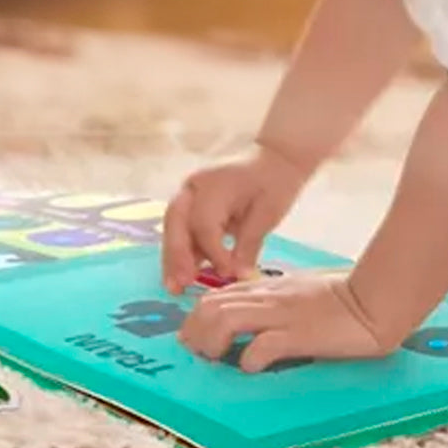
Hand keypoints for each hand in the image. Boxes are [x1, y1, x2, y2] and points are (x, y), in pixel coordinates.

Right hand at [163, 143, 309, 292]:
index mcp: (216, 184)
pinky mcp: (192, 205)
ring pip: (173, 227)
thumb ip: (249, 244)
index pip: (205, 223)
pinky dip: (182, 251)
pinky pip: (182, 229)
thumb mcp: (267, 214)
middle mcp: (196, 186)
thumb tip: (237, 276)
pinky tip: (185, 275)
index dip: (213, 252)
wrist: (275, 160)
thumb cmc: (273, 184)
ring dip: (173, 257)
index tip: (227, 274)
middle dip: (176, 255)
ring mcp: (190, 193)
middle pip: (176, 221)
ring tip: (174, 287)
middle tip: (180, 285)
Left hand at [177, 273, 388, 372]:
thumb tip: (248, 317)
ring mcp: (282, 315)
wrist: (373, 299)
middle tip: (198, 355)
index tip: (193, 340)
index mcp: (267, 287)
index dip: (195, 319)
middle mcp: (268, 298)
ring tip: (215, 361)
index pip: (215, 295)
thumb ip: (272, 299)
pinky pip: (263, 345)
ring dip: (211, 343)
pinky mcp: (299, 334)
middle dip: (194, 332)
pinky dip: (249, 359)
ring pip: (226, 319)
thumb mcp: (297, 290)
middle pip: (211, 306)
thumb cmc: (340, 297)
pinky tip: (252, 368)